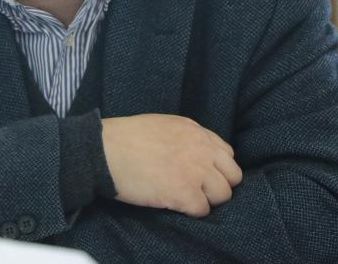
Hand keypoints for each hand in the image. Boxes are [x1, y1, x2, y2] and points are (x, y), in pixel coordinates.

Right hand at [101, 114, 242, 216]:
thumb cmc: (125, 138)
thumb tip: (194, 154)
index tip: (202, 175)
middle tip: (198, 191)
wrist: (105, 150)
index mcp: (195, 131)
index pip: (227, 154)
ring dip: (206, 200)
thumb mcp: (163, 125)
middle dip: (218, 185)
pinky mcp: (183, 192)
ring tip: (185, 199)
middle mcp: (201, 149)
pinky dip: (191, 212)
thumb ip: (185, 138)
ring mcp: (194, 171)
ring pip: (223, 195)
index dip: (216, 168)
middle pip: (233, 176)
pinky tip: (175, 205)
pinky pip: (203, 210)